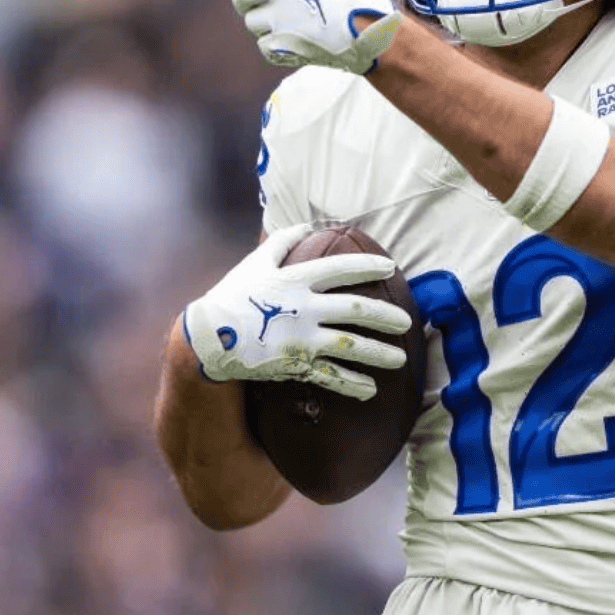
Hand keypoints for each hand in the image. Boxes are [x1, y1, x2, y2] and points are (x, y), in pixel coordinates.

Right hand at [182, 224, 412, 399]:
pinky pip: (330, 376)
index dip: (368, 266)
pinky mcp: (295, 365)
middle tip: (406, 322)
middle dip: (385, 315)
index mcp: (295, 280)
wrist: (208, 338)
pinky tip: (370, 390)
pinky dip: (352, 384)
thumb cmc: (233, 296)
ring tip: (400, 359)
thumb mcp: (255, 262)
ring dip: (379, 353)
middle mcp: (304, 309)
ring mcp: (301, 339)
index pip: (340, 269)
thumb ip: (283, 241)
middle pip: (355, 309)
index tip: (391, 267)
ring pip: (350, 346)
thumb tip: (309, 224)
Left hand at [198, 0, 401, 73]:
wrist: (370, 36)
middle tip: (268, 5)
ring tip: (298, 25)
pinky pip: (262, 45)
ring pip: (250, 21)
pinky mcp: (281, 44)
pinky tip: (300, 41)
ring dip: (266, 24)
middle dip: (246, 0)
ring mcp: (282, 17)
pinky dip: (276, 47)